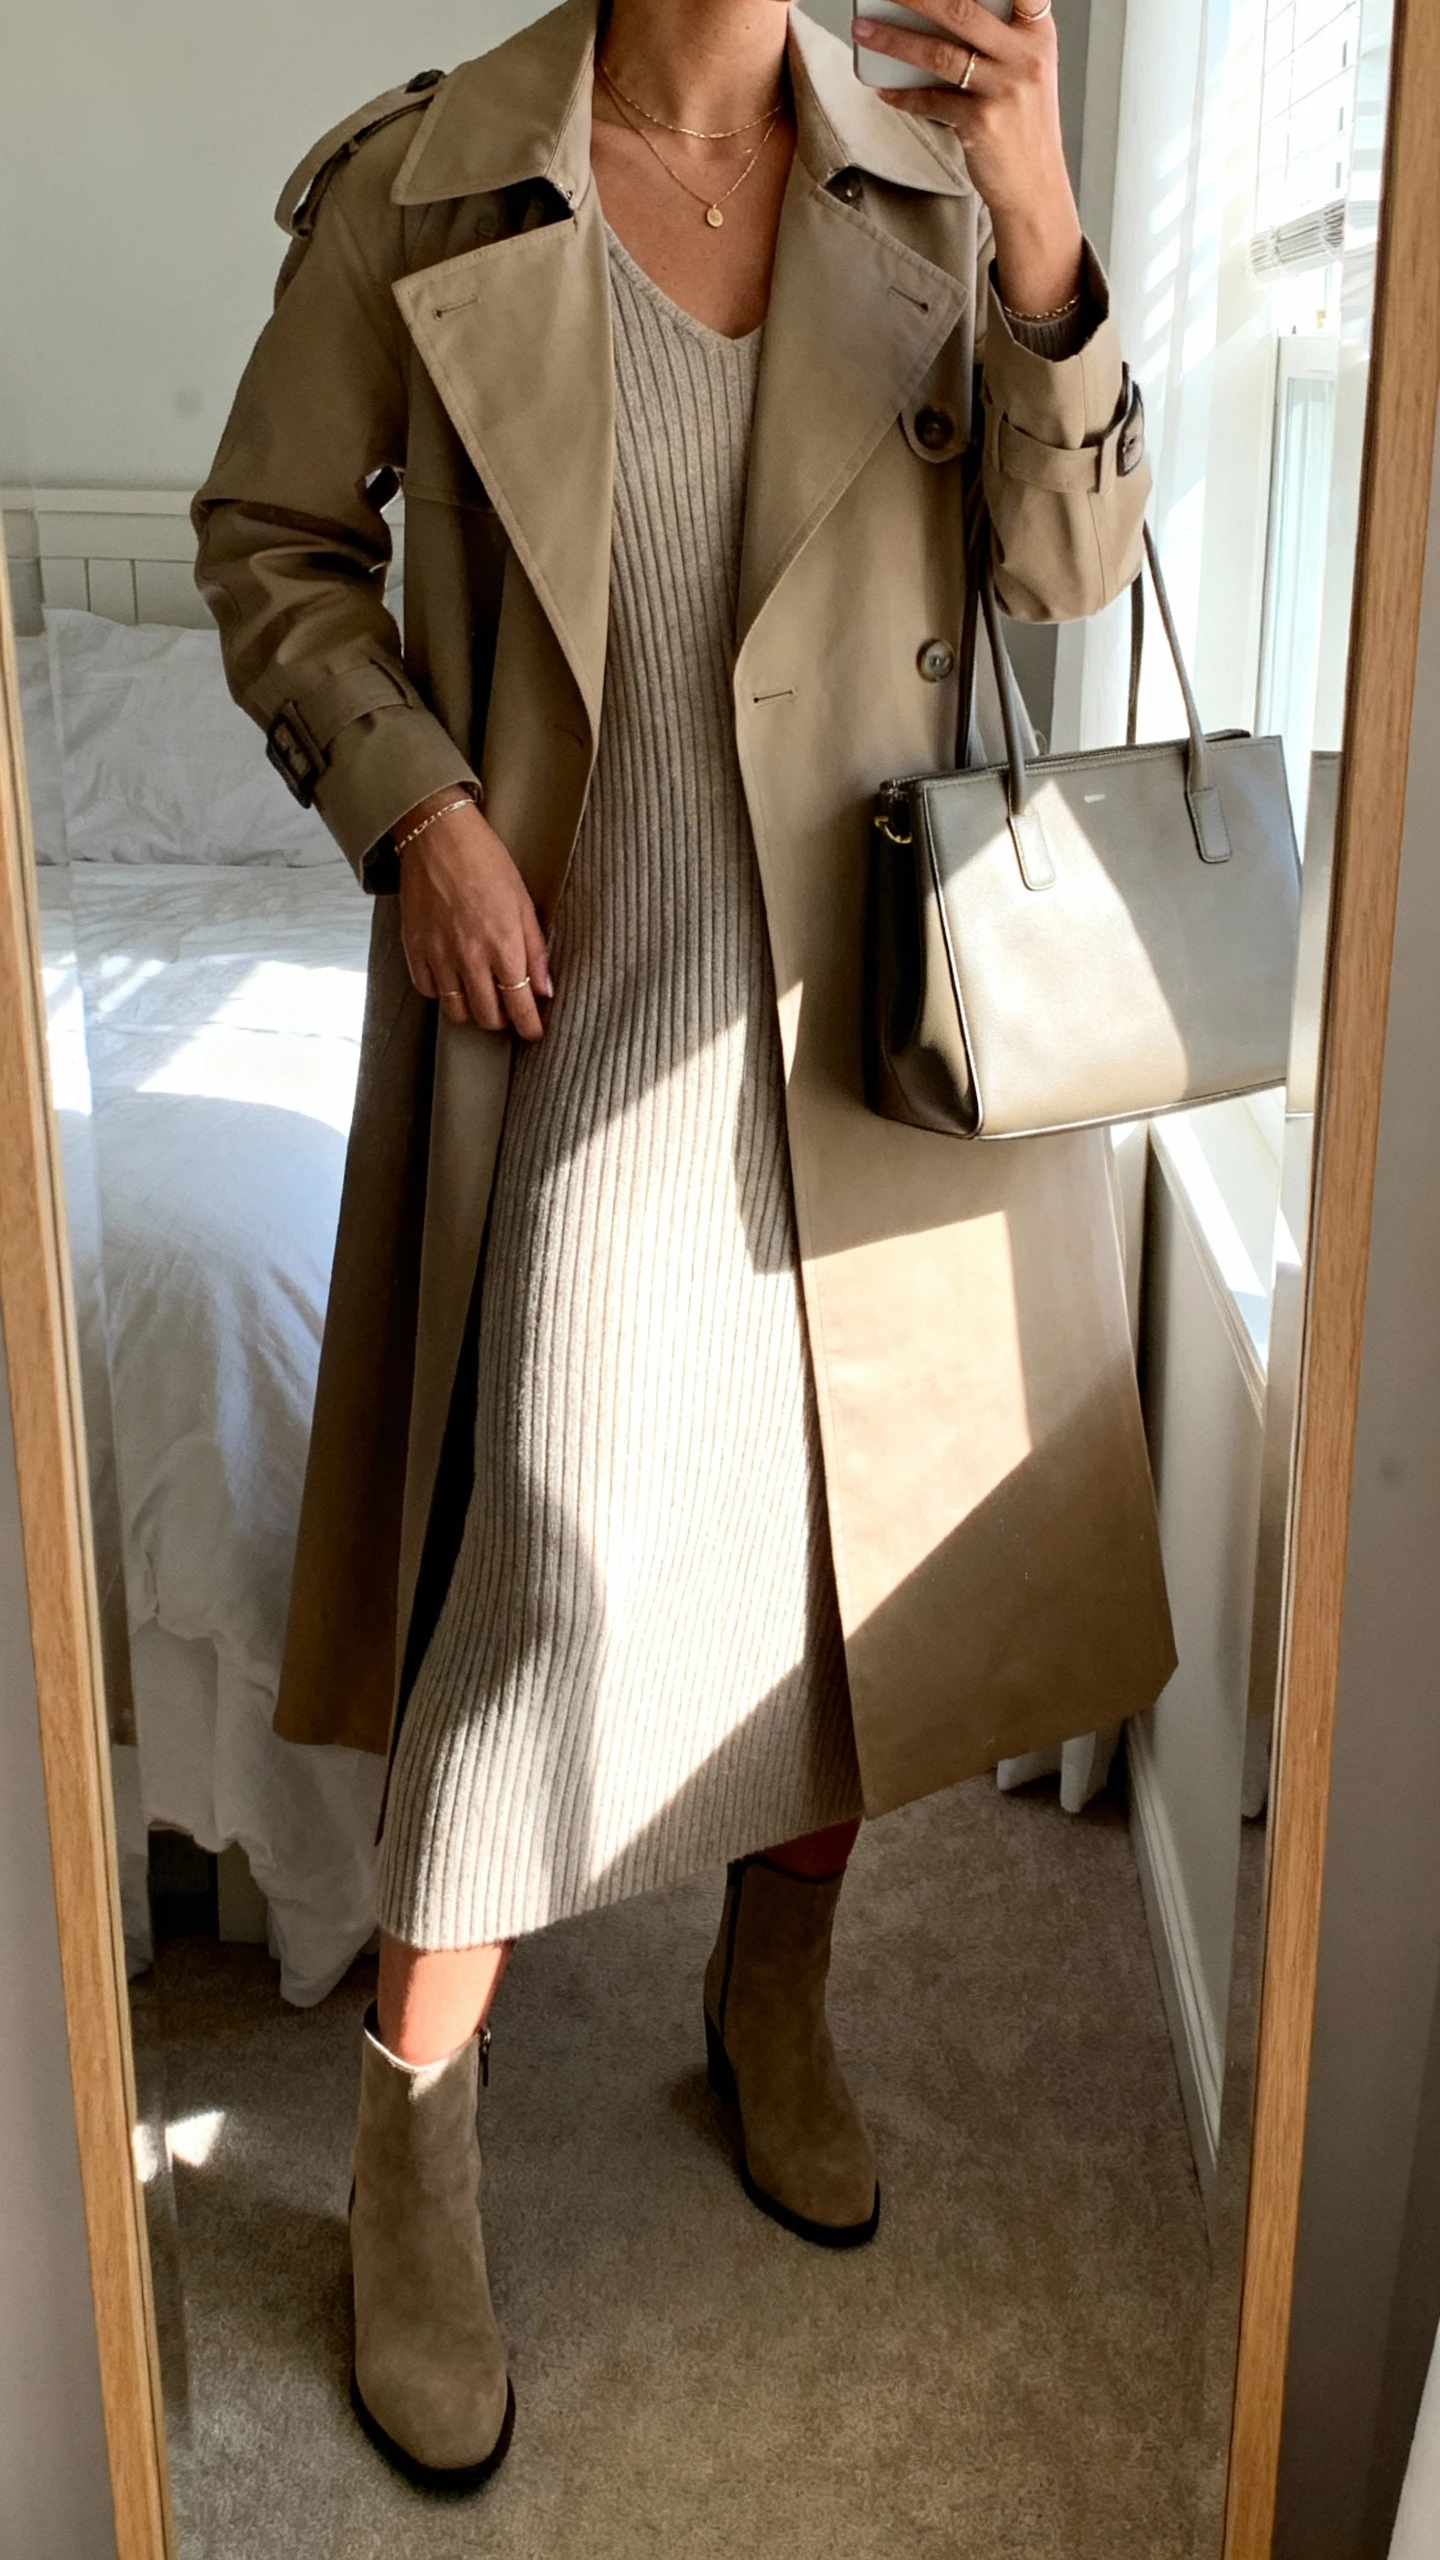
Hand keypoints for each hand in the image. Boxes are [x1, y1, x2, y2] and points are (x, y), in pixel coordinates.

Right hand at [395, 790, 551, 1040]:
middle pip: (488, 1016)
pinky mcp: (414, 948)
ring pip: (456, 1011)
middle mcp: (470, 957)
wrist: (437, 835)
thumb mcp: (523, 902)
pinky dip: (442, 993)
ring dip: (472, 1011)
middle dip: (503, 1021)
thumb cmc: (485, 861)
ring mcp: (438, 955)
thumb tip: (545, 990)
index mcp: (504, 945)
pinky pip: (428, 990)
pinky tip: (452, 979)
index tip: (534, 1032)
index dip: (530, 1027)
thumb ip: (535, 950)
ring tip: (481, 998)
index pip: (520, 1006)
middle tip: (509, 1011)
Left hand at [852, 1, 1082, 318]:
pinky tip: (882, 89)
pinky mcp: (981, 123)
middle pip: (962, 10)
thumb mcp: (1025, 68)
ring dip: (893, 40)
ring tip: (863, 28)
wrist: (1035, 186)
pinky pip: (930, 102)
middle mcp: (1025, 56)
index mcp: (1037, 32)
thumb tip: (935, 11)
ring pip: (939, 54)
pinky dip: (901, 95)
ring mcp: (1004, 89)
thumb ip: (996, 36)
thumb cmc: (1022, 123)